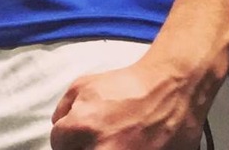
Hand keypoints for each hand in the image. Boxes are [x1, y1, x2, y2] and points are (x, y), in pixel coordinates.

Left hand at [49, 58, 207, 149]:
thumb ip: (64, 107)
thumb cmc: (127, 84)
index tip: (77, 134)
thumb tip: (59, 125)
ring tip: (112, 141)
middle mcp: (100, 149)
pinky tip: (128, 145)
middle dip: (82, 146)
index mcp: (82, 126)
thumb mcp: (84, 84)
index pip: (58, 143)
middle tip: (96, 137)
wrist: (170, 89)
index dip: (66, 137)